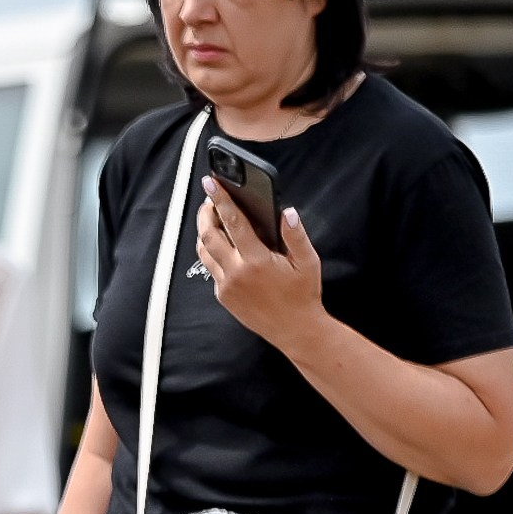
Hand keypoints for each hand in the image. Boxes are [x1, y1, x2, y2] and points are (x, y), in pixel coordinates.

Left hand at [195, 180, 326, 354]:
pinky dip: (212, 253)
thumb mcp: (308, 261)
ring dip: (205, 233)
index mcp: (256, 260)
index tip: (211, 184)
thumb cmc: (303, 295)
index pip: (233, 222)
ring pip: (204, 253)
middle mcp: (236, 273)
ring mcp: (226, 286)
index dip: (220, 199)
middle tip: (209, 199)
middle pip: (209, 235)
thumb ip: (295, 234)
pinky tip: (222, 245)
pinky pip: (211, 269)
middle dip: (205, 213)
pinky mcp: (223, 296)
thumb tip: (286, 212)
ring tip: (212, 219)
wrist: (295, 330)